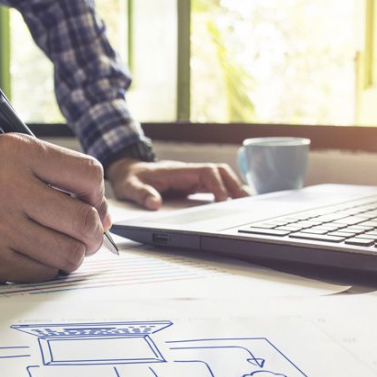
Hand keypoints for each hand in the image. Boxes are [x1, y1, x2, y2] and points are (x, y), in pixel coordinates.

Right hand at [0, 133, 109, 282]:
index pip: (88, 174)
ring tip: (57, 246)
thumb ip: (51, 176)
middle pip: (85, 219)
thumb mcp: (2, 160)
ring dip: (72, 254)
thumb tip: (103, 214)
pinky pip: (46, 272)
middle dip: (93, 233)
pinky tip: (31, 255)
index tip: (91, 205)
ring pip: (71, 252)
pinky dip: (47, 268)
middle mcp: (6, 185)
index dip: (97, 195)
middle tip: (86, 235)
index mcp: (14, 151)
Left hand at [107, 158, 248, 209]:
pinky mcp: (193, 185)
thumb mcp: (131, 187)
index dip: (218, 185)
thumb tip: (155, 204)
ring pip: (221, 178)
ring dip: (234, 188)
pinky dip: (227, 193)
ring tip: (248, 205)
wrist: (128, 172)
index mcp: (178, 171)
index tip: (224, 201)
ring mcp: (192, 178)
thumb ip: (142, 195)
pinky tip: (236, 205)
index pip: (206, 172)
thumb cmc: (131, 179)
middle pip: (220, 172)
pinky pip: (215, 186)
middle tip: (246, 204)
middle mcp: (189, 172)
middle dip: (234, 186)